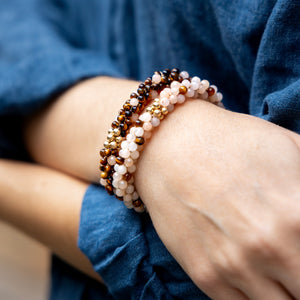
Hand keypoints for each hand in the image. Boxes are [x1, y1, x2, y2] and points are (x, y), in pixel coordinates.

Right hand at [136, 100, 299, 298]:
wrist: (170, 146)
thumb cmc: (229, 142)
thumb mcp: (292, 148)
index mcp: (297, 217)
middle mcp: (268, 250)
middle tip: (292, 263)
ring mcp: (232, 267)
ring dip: (283, 291)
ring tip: (276, 270)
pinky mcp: (204, 274)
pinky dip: (255, 297)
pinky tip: (253, 274)